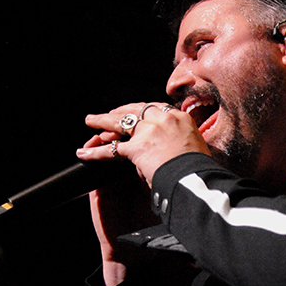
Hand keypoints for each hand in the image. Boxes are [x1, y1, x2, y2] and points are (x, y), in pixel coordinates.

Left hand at [77, 102, 210, 187]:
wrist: (196, 177)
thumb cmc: (201, 169)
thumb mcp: (199, 147)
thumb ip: (185, 142)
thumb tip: (174, 149)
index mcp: (182, 118)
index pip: (158, 108)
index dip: (144, 111)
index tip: (138, 112)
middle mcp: (164, 119)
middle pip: (137, 109)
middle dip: (121, 110)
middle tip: (111, 113)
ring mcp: (148, 131)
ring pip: (119, 122)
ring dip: (102, 120)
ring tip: (90, 120)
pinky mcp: (136, 147)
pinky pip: (111, 150)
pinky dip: (95, 153)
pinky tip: (84, 153)